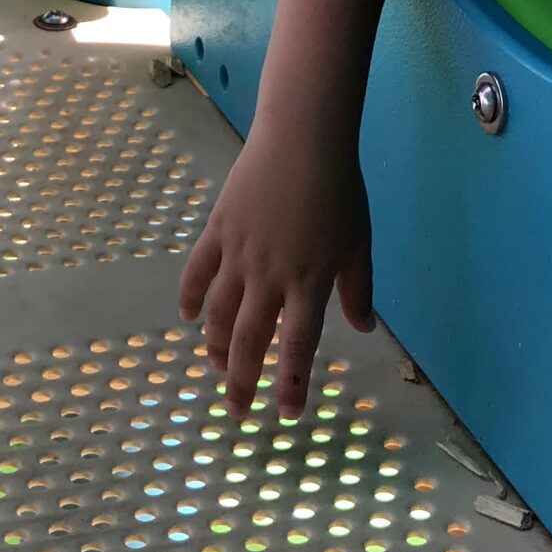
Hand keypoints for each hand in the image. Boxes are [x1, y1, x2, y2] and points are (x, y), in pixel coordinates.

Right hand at [178, 129, 377, 419]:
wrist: (303, 138)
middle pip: (249, 341)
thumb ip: (358, 289)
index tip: (287, 413)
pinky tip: (189, 317)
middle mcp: (270, 277)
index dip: (290, 385)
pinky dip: (190, 297)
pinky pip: (197, 272)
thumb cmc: (339, 189)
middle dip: (241, 381)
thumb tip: (362, 328)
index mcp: (309, 283)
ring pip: (218, 314)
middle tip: (238, 410)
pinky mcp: (218, 231)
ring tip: (216, 367)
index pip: (297, 348)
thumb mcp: (358, 243)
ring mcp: (239, 254)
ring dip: (214, 346)